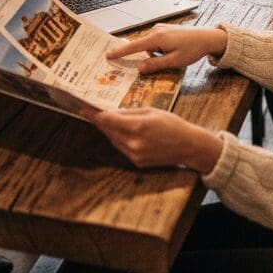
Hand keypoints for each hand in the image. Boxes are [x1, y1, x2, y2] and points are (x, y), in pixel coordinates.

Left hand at [88, 107, 223, 172]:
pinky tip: (121, 132)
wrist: (188, 147)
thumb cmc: (173, 125)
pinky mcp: (137, 163)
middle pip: (108, 131)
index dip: (94, 115)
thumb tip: (113, 112)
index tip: (83, 109)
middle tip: (92, 112)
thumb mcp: (151, 111)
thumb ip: (130, 112)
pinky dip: (119, 139)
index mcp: (137, 126)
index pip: (108, 120)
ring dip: (109, 130)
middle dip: (101, 121)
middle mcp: (133, 143)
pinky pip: (122, 148)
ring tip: (107, 120)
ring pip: (114, 140)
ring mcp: (135, 155)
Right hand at [106, 25, 227, 73]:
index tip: (108, 55)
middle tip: (160, 61)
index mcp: (157, 38)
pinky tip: (173, 51)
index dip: (120, 52)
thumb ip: (155, 64)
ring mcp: (160, 28)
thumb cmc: (192, 49)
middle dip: (146, 56)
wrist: (207, 37)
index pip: (134, 47)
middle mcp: (156, 30)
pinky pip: (156, 42)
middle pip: (142, 47)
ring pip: (150, 45)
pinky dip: (159, 49)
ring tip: (173, 56)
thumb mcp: (174, 61)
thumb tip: (139, 68)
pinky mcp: (165, 29)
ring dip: (156, 54)